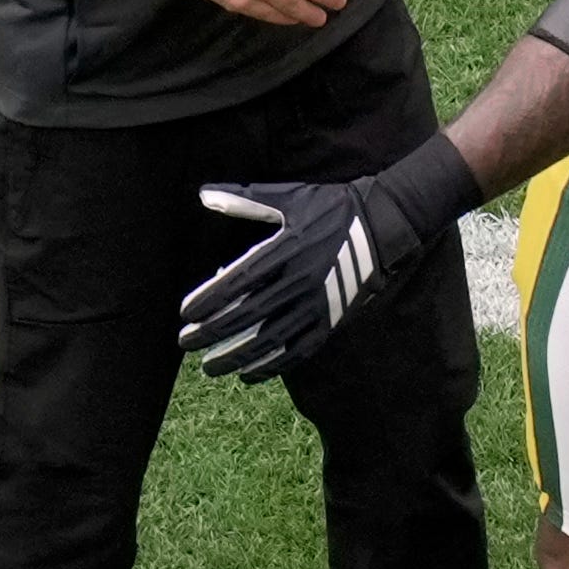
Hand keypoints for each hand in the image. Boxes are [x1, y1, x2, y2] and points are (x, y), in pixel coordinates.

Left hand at [179, 139, 480, 381]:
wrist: (384, 225)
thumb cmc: (332, 208)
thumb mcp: (290, 198)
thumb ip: (245, 200)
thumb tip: (203, 194)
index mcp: (286, 250)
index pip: (237, 282)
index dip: (208, 300)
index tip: (184, 314)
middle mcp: (300, 281)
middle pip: (247, 315)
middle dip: (212, 332)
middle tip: (186, 343)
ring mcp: (318, 304)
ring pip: (271, 339)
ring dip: (236, 356)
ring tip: (210, 367)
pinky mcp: (333, 320)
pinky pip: (299, 350)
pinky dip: (273, 365)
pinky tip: (250, 373)